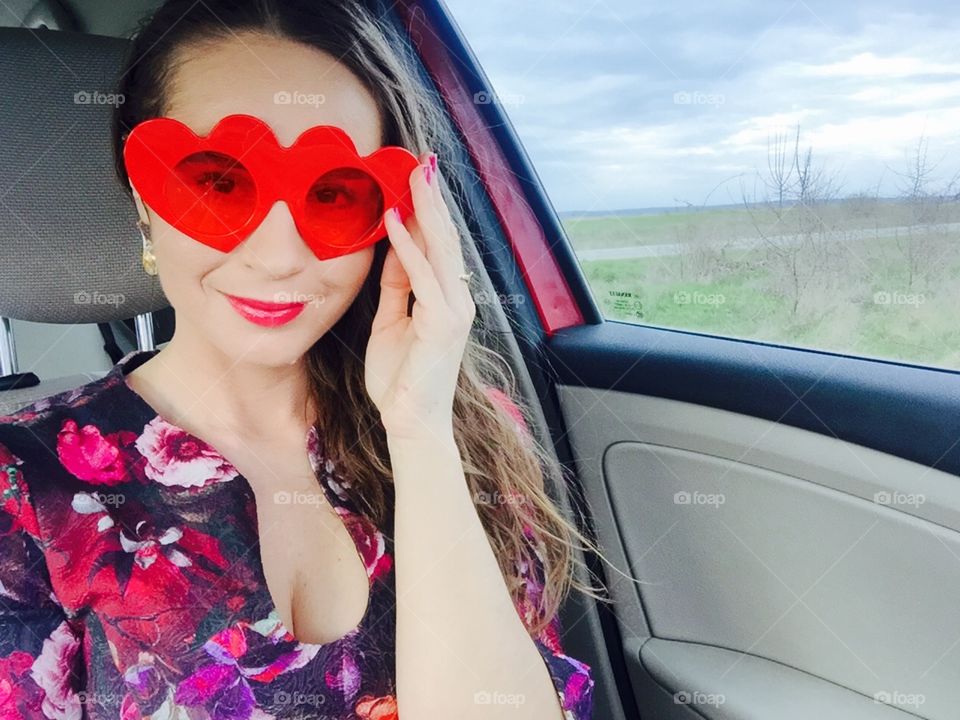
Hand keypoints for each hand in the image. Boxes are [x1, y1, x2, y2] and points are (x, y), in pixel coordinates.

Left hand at [364, 152, 475, 441]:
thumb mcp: (392, 322)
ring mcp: (454, 311)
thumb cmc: (401, 378)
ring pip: (441, 250)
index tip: (417, 179)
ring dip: (426, 211)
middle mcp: (456, 300)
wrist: (411, 422)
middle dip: (433, 199)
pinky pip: (423, 277)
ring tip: (415, 176)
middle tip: (421, 162)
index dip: (430, 212)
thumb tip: (394, 248)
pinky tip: (395, 220)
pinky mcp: (443, 324)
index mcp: (446, 299)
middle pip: (446, 239)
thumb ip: (396, 286)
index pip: (439, 247)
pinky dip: (409, 247)